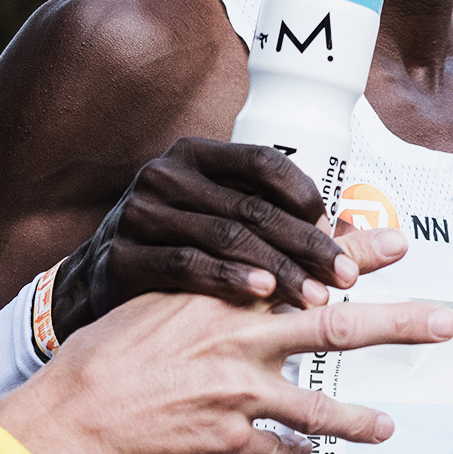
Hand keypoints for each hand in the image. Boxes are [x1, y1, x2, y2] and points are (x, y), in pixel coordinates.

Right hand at [0, 290, 452, 453]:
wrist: (70, 418)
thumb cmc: (104, 357)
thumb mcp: (157, 304)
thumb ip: (210, 295)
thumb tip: (254, 284)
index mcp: (225, 299)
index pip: (302, 267)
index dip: (355, 253)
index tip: (397, 242)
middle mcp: (241, 342)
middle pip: (338, 327)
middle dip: (398, 322)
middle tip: (445, 321)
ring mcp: (240, 397)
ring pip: (320, 407)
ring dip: (357, 418)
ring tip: (387, 426)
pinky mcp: (230, 444)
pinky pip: (277, 451)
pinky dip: (291, 453)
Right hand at [50, 138, 406, 340]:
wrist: (95, 281)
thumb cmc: (172, 247)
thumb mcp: (214, 216)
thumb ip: (270, 216)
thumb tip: (358, 230)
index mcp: (194, 156)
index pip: (261, 162)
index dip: (304, 195)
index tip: (337, 230)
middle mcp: (164, 175)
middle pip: (251, 207)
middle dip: (306, 244)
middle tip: (345, 275)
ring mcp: (140, 214)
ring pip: (225, 237)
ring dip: (278, 269)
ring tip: (315, 297)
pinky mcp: (123, 255)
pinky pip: (187, 265)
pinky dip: (229, 279)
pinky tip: (261, 295)